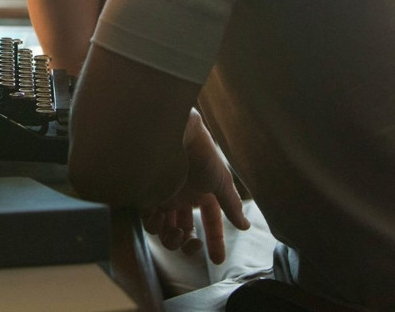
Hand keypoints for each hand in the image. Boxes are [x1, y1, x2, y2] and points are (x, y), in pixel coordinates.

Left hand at [143, 110, 249, 264]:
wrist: (177, 135)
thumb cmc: (202, 155)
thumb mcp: (221, 181)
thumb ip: (232, 205)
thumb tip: (245, 225)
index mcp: (204, 192)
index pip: (210, 220)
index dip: (214, 240)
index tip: (217, 260)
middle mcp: (184, 196)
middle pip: (185, 229)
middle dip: (188, 244)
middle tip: (193, 246)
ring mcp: (166, 196)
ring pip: (166, 229)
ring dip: (172, 239)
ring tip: (176, 233)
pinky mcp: (149, 195)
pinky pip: (149, 220)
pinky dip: (154, 226)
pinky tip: (160, 220)